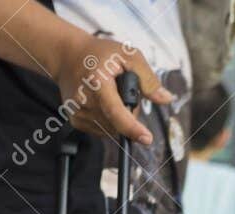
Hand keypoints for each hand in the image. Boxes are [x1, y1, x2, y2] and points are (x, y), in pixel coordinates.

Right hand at [51, 34, 170, 145]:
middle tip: (123, 89)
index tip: (146, 138)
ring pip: (111, 129)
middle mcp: (84, 101)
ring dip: (118, 117)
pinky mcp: (76, 121)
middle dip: (130, 112)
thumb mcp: (129, 56)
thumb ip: (148, 79)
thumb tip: (166, 98)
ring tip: (110, 93)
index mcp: (97, 83)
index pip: (115, 111)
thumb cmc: (98, 54)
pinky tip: (102, 102)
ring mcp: (78, 113)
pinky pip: (102, 130)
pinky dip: (109, 119)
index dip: (131, 127)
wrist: (68, 56)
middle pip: (118, 123)